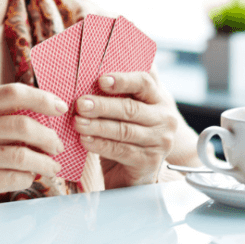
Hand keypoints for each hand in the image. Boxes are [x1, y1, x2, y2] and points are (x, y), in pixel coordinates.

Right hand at [0, 84, 66, 215]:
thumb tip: (40, 117)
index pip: (11, 93)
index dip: (42, 98)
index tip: (61, 106)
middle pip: (22, 126)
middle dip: (49, 136)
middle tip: (58, 144)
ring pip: (22, 155)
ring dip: (45, 162)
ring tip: (53, 166)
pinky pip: (13, 178)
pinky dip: (28, 178)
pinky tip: (29, 178)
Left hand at [73, 71, 179, 188]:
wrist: (135, 174)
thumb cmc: (127, 137)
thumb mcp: (128, 112)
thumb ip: (120, 93)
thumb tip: (94, 68)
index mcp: (160, 99)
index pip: (145, 82)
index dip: (123, 80)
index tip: (101, 80)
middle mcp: (165, 118)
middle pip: (131, 108)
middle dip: (103, 105)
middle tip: (80, 103)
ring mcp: (160, 141)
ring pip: (124, 130)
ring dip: (98, 125)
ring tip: (78, 122)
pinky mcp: (150, 161)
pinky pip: (121, 150)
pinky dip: (100, 144)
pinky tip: (85, 140)